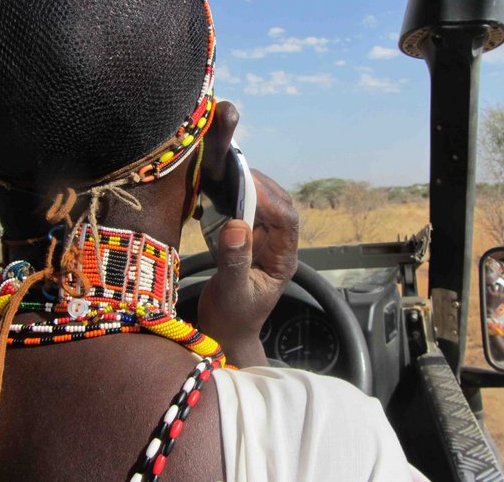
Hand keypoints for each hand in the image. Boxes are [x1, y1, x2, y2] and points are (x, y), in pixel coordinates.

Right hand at [197, 171, 298, 367]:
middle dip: (260, 186)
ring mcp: (263, 241)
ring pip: (264, 205)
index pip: (286, 221)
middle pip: (279, 205)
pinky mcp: (248, 239)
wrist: (226, 332)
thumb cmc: (232, 319)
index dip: (269, 200)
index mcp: (282, 260)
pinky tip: (217, 192)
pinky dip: (234, 198)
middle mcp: (277, 246)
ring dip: (248, 188)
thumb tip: (236, 226)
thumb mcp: (232, 294)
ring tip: (225, 174)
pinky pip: (246, 212)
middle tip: (233, 170)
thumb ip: (234, 262)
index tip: (245, 184)